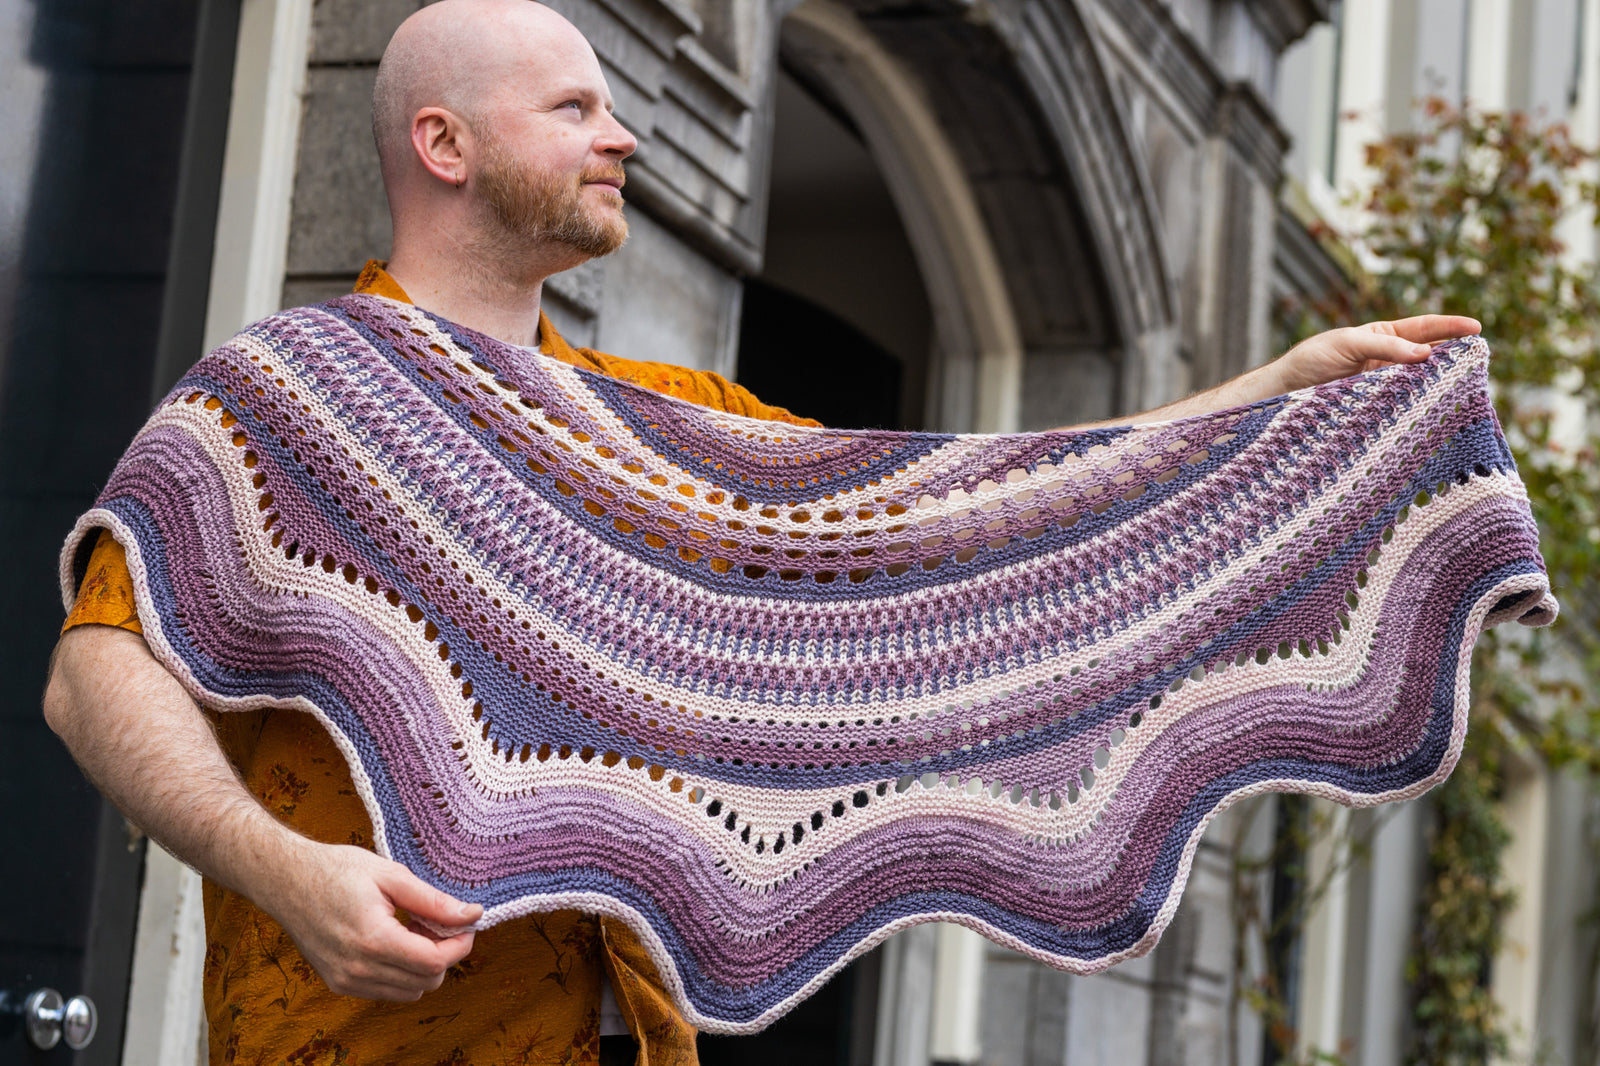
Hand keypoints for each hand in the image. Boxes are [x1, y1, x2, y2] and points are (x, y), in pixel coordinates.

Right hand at [258, 839, 482, 1000]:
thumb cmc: (337, 870)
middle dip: (444, 955)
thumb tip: (472, 915)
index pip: (435, 963)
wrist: (286, 880)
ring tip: (414, 931)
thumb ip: (434, 901)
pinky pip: (386, 991)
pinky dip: (401, 974)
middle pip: (426, 982)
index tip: (466, 924)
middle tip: (437, 923)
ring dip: (423, 967)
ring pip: (409, 992)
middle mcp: (358, 969)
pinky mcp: (338, 984)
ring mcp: (346, 981)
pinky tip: (395, 942)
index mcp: (373, 940)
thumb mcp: (392, 876)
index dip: (460, 945)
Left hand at [1272, 315, 1481, 392]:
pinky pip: (1404, 406)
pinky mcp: (1378, 409)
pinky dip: (1419, 408)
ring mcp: (1385, 386)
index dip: (1450, 327)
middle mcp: (1389, 361)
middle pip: (1429, 357)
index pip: (1423, 328)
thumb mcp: (1346, 344)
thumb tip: (1425, 354)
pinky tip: (1433, 411)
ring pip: (1420, 384)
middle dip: (1454, 358)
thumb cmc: (1311, 361)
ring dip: (1439, 385)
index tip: (1476, 328)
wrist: (1283, 391)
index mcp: (1382, 337)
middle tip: (1479, 360)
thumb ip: (1384, 347)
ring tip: (1463, 386)